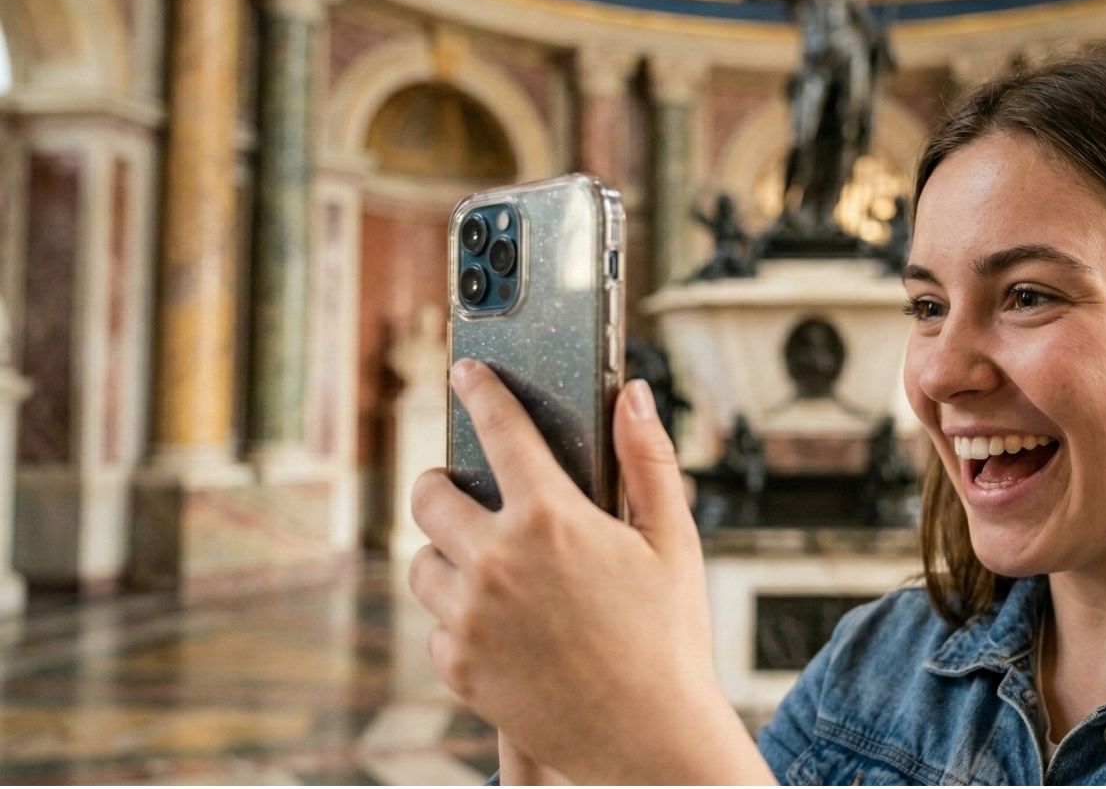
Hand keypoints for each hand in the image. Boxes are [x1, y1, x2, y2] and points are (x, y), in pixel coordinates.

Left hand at [409, 362, 772, 783]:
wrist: (650, 741)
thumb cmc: (670, 639)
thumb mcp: (672, 541)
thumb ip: (646, 460)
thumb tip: (630, 394)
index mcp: (552, 520)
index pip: (500, 430)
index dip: (480, 390)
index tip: (467, 373)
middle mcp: (497, 561)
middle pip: (429, 494)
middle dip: (444, 482)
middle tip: (468, 490)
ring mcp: (469, 617)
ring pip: (423, 561)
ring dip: (449, 554)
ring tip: (493, 567)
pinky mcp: (457, 665)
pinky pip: (437, 623)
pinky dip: (460, 617)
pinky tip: (506, 625)